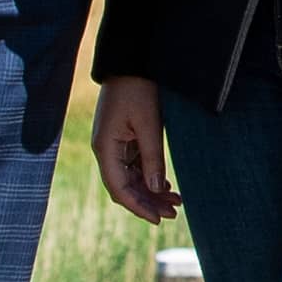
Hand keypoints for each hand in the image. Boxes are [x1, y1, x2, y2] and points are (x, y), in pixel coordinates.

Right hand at [92, 78, 178, 221]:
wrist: (131, 61)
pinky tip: (166, 185)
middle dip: (148, 202)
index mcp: (105, 148)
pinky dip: (149, 177)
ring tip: (176, 202)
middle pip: (125, 187)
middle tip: (174, 214)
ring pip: (131, 178)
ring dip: (151, 191)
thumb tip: (154, 189)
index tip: (159, 219)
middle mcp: (105, 150)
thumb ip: (152, 157)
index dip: (139, 206)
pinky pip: (134, 165)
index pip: (119, 189)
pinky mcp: (123, 139)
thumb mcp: (149, 124)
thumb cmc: (138, 89)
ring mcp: (113, 145)